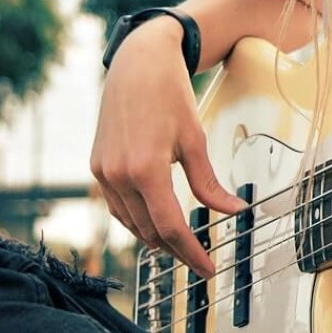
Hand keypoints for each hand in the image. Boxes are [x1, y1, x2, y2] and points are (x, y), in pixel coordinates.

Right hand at [89, 21, 243, 278]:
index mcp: (146, 171)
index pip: (171, 228)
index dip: (192, 253)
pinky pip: (118, 207)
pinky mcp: (97, 167)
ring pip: (131, 223)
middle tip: (201, 259)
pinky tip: (154, 221)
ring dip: (155, 238)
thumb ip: (209, 182)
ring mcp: (103, 174)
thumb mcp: (195, 139)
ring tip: (181, 245)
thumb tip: (234, 211)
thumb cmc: (170, 95)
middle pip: (149, 231)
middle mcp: (118, 177)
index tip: (209, 268)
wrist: (137, 64)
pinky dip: (137, 220)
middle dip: (176, 250)